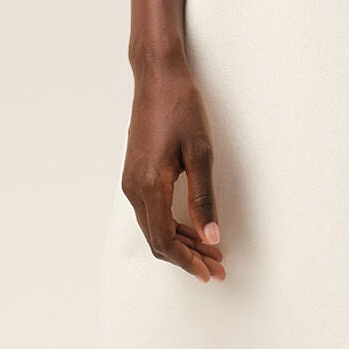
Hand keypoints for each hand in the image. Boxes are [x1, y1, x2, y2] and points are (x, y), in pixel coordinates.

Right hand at [122, 56, 225, 281]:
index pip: (165, 239)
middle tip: (217, 267)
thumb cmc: (180, 107)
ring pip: (153, 228)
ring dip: (180, 244)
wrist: (157, 77)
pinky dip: (171, 226)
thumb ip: (204, 197)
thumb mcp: (201, 152)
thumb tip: (211, 236)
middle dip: (187, 258)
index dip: (188, 261)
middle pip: (157, 240)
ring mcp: (131, 182)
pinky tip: (192, 228)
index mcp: (149, 185)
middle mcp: (134, 188)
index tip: (210, 271)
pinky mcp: (135, 174)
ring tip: (210, 252)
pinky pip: (150, 212)